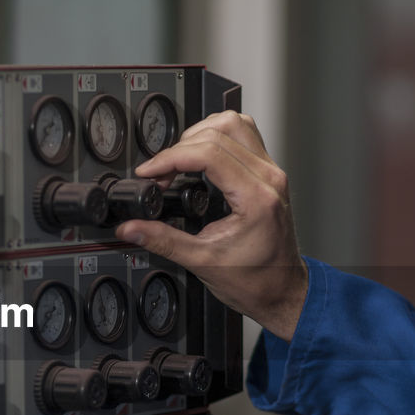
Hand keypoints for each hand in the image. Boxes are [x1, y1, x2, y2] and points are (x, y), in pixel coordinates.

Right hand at [114, 111, 308, 339]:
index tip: (150, 173)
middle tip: (160, 174)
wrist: (283, 291)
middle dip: (179, 148)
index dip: (171, 158)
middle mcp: (269, 178)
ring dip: (200, 134)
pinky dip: (217, 137)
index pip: (209, 154)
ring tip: (179, 160)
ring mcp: (272, 172)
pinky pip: (244, 135)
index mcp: (256, 197)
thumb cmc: (256, 281)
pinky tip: (200, 156)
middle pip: (219, 132)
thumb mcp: (202, 262)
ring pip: (235, 123)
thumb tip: (131, 227)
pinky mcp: (269, 173)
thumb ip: (163, 241)